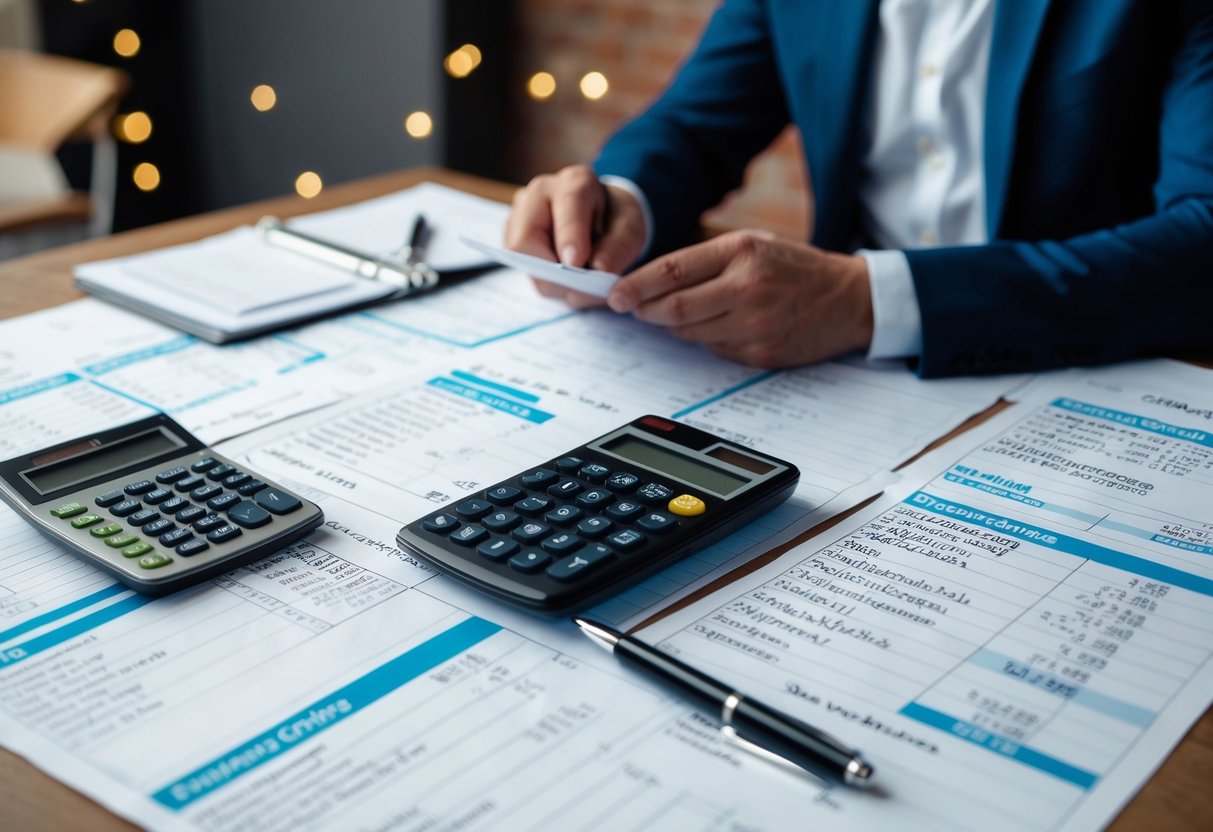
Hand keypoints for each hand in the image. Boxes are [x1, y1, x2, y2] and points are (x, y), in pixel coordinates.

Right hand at [504, 165, 646, 307]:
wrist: (601, 216)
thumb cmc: (615, 220)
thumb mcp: (631, 230)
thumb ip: (619, 247)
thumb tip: (599, 269)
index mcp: (575, 182)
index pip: (567, 208)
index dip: (569, 238)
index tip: (576, 264)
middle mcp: (540, 192)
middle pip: (526, 238)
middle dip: (551, 271)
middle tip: (578, 286)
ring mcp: (520, 213)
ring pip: (519, 257)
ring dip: (549, 278)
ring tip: (575, 280)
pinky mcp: (512, 233)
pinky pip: (521, 265)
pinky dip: (544, 278)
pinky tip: (563, 273)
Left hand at [606, 230, 873, 367]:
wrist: (850, 299)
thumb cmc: (795, 268)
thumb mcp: (753, 245)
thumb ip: (706, 260)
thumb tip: (651, 282)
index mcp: (741, 252)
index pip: (672, 272)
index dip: (636, 286)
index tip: (614, 294)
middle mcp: (747, 287)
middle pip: (673, 308)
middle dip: (644, 311)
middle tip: (630, 308)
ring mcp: (754, 325)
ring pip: (689, 333)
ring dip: (672, 326)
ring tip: (673, 314)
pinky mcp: (761, 353)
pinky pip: (714, 349)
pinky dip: (704, 339)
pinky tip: (715, 326)